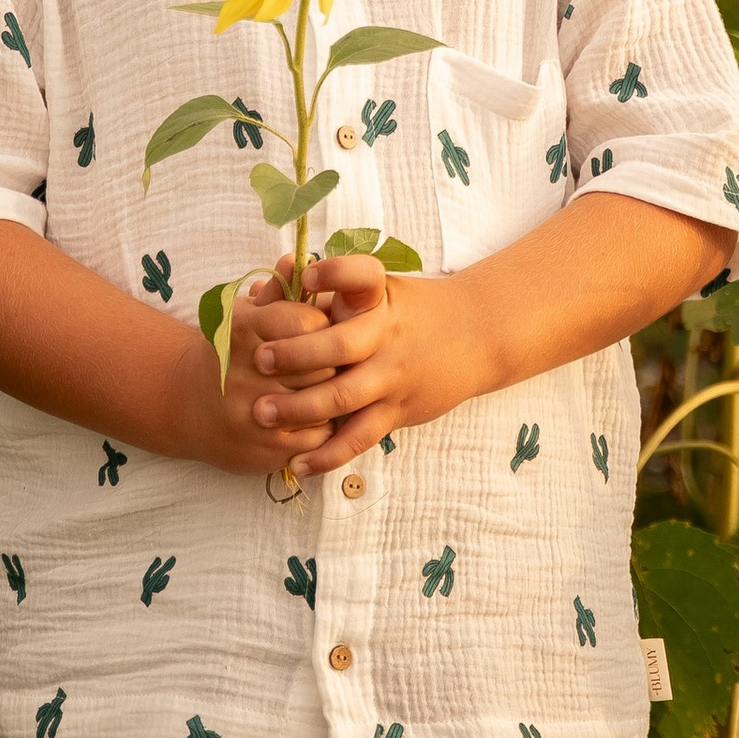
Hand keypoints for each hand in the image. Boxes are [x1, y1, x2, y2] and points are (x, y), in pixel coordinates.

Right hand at [160, 276, 329, 476]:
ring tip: (327, 389)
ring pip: (323, 404)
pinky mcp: (264, 449)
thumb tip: (299, 258)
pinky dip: (323, 427)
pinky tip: (314, 417)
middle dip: (333, 364)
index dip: (324, 328)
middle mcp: (245, 374)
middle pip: (321, 366)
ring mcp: (253, 415)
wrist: (185, 405)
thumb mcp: (244, 316)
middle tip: (334, 363)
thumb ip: (277, 290)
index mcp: (244, 331)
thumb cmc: (228, 352)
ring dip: (331, 398)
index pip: (309, 323)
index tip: (322, 331)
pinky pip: (317, 437)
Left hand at [246, 252, 480, 476]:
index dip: (334, 274)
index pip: (362, 276)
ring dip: (299, 408)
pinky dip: (328, 454)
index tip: (306, 276)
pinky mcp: (398, 410)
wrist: (478, 335)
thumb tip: (268, 281)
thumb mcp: (382, 290)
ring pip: (343, 398)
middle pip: (340, 346)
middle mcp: (387, 336)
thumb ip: (331, 290)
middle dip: (296, 354)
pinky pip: (360, 437)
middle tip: (260, 359)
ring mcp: (393, 377)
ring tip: (262, 412)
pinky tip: (298, 463)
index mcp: (381, 299)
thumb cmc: (414, 310)